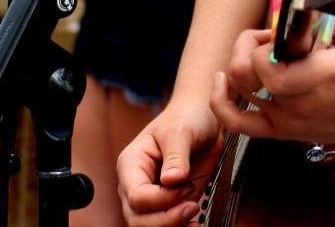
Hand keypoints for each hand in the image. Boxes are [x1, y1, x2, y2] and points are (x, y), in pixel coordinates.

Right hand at [118, 101, 222, 225]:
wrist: (203, 119)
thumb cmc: (186, 118)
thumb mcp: (181, 130)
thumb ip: (176, 156)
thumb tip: (171, 180)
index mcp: (131, 164)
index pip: (136, 196)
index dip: (161, 199)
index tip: (186, 186)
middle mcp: (136, 184)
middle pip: (137, 219)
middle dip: (165, 220)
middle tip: (193, 207)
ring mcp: (152, 197)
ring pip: (148, 226)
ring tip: (195, 217)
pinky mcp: (169, 204)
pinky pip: (167, 225)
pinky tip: (196, 223)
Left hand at [211, 17, 334, 152]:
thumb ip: (328, 18)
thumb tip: (299, 3)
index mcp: (319, 78)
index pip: (266, 66)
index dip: (261, 43)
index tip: (277, 31)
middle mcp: (299, 104)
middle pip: (245, 74)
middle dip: (249, 45)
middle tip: (270, 37)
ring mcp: (288, 121)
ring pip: (238, 93)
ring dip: (241, 64)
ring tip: (261, 53)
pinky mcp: (283, 132)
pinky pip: (238, 124)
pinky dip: (222, 104)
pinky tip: (223, 82)